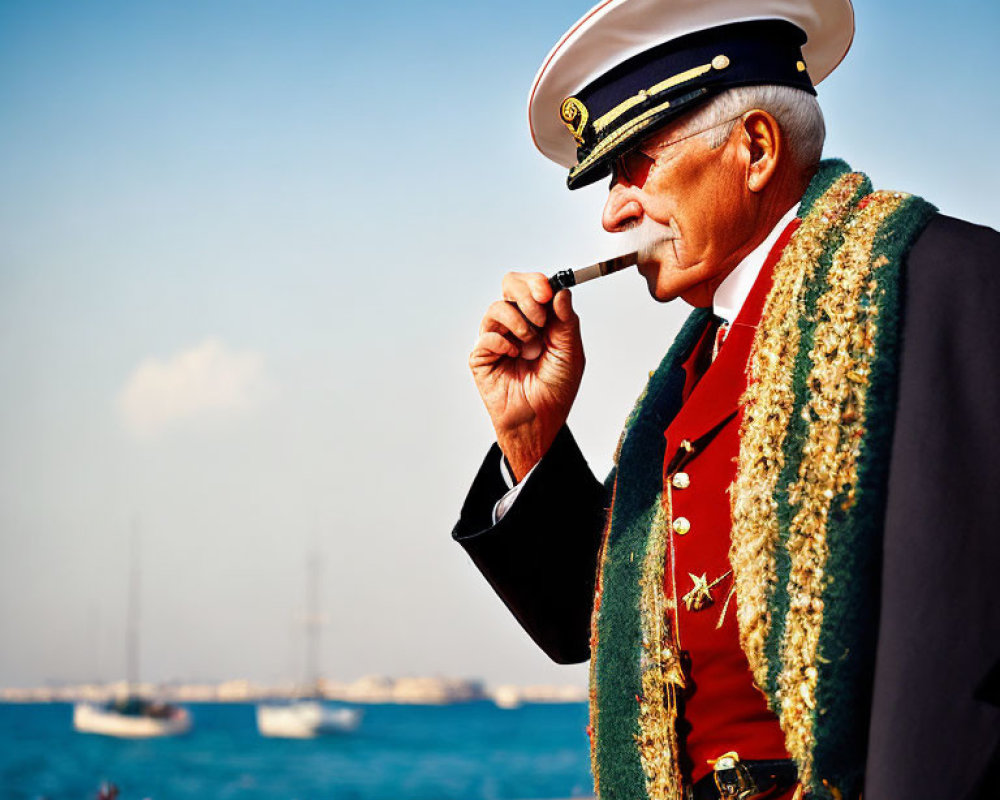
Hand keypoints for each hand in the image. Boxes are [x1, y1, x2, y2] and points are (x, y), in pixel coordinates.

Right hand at [469, 271, 583, 479]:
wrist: (539, 421)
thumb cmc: (555, 390)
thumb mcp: (571, 353)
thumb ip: (567, 321)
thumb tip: (562, 291)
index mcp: (540, 319)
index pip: (533, 285)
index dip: (538, 282)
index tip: (546, 292)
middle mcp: (517, 324)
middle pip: (510, 285)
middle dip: (526, 295)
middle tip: (539, 317)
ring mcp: (498, 338)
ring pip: (497, 308)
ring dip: (518, 324)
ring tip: (531, 347)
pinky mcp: (482, 356)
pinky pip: (486, 336)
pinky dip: (503, 343)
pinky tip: (514, 356)